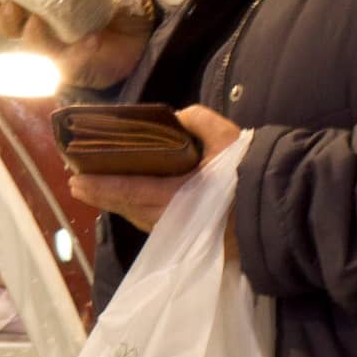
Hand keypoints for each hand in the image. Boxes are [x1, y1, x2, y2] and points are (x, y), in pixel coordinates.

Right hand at [0, 0, 154, 93]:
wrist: (142, 45)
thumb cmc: (120, 13)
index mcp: (43, 3)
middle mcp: (42, 27)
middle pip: (9, 25)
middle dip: (5, 16)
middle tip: (12, 5)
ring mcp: (54, 50)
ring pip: (30, 44)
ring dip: (32, 34)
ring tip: (39, 23)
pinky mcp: (71, 69)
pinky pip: (67, 63)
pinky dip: (79, 52)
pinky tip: (91, 41)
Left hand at [63, 106, 244, 233]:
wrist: (280, 213)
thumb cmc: (250, 175)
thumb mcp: (228, 138)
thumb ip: (199, 121)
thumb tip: (179, 116)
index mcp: (175, 196)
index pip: (127, 189)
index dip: (100, 186)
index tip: (76, 180)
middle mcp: (170, 219)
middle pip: (126, 207)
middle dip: (101, 194)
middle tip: (77, 182)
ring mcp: (179, 232)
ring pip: (138, 218)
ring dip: (117, 204)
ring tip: (97, 190)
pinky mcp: (189, 239)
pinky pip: (152, 225)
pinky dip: (136, 212)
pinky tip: (131, 203)